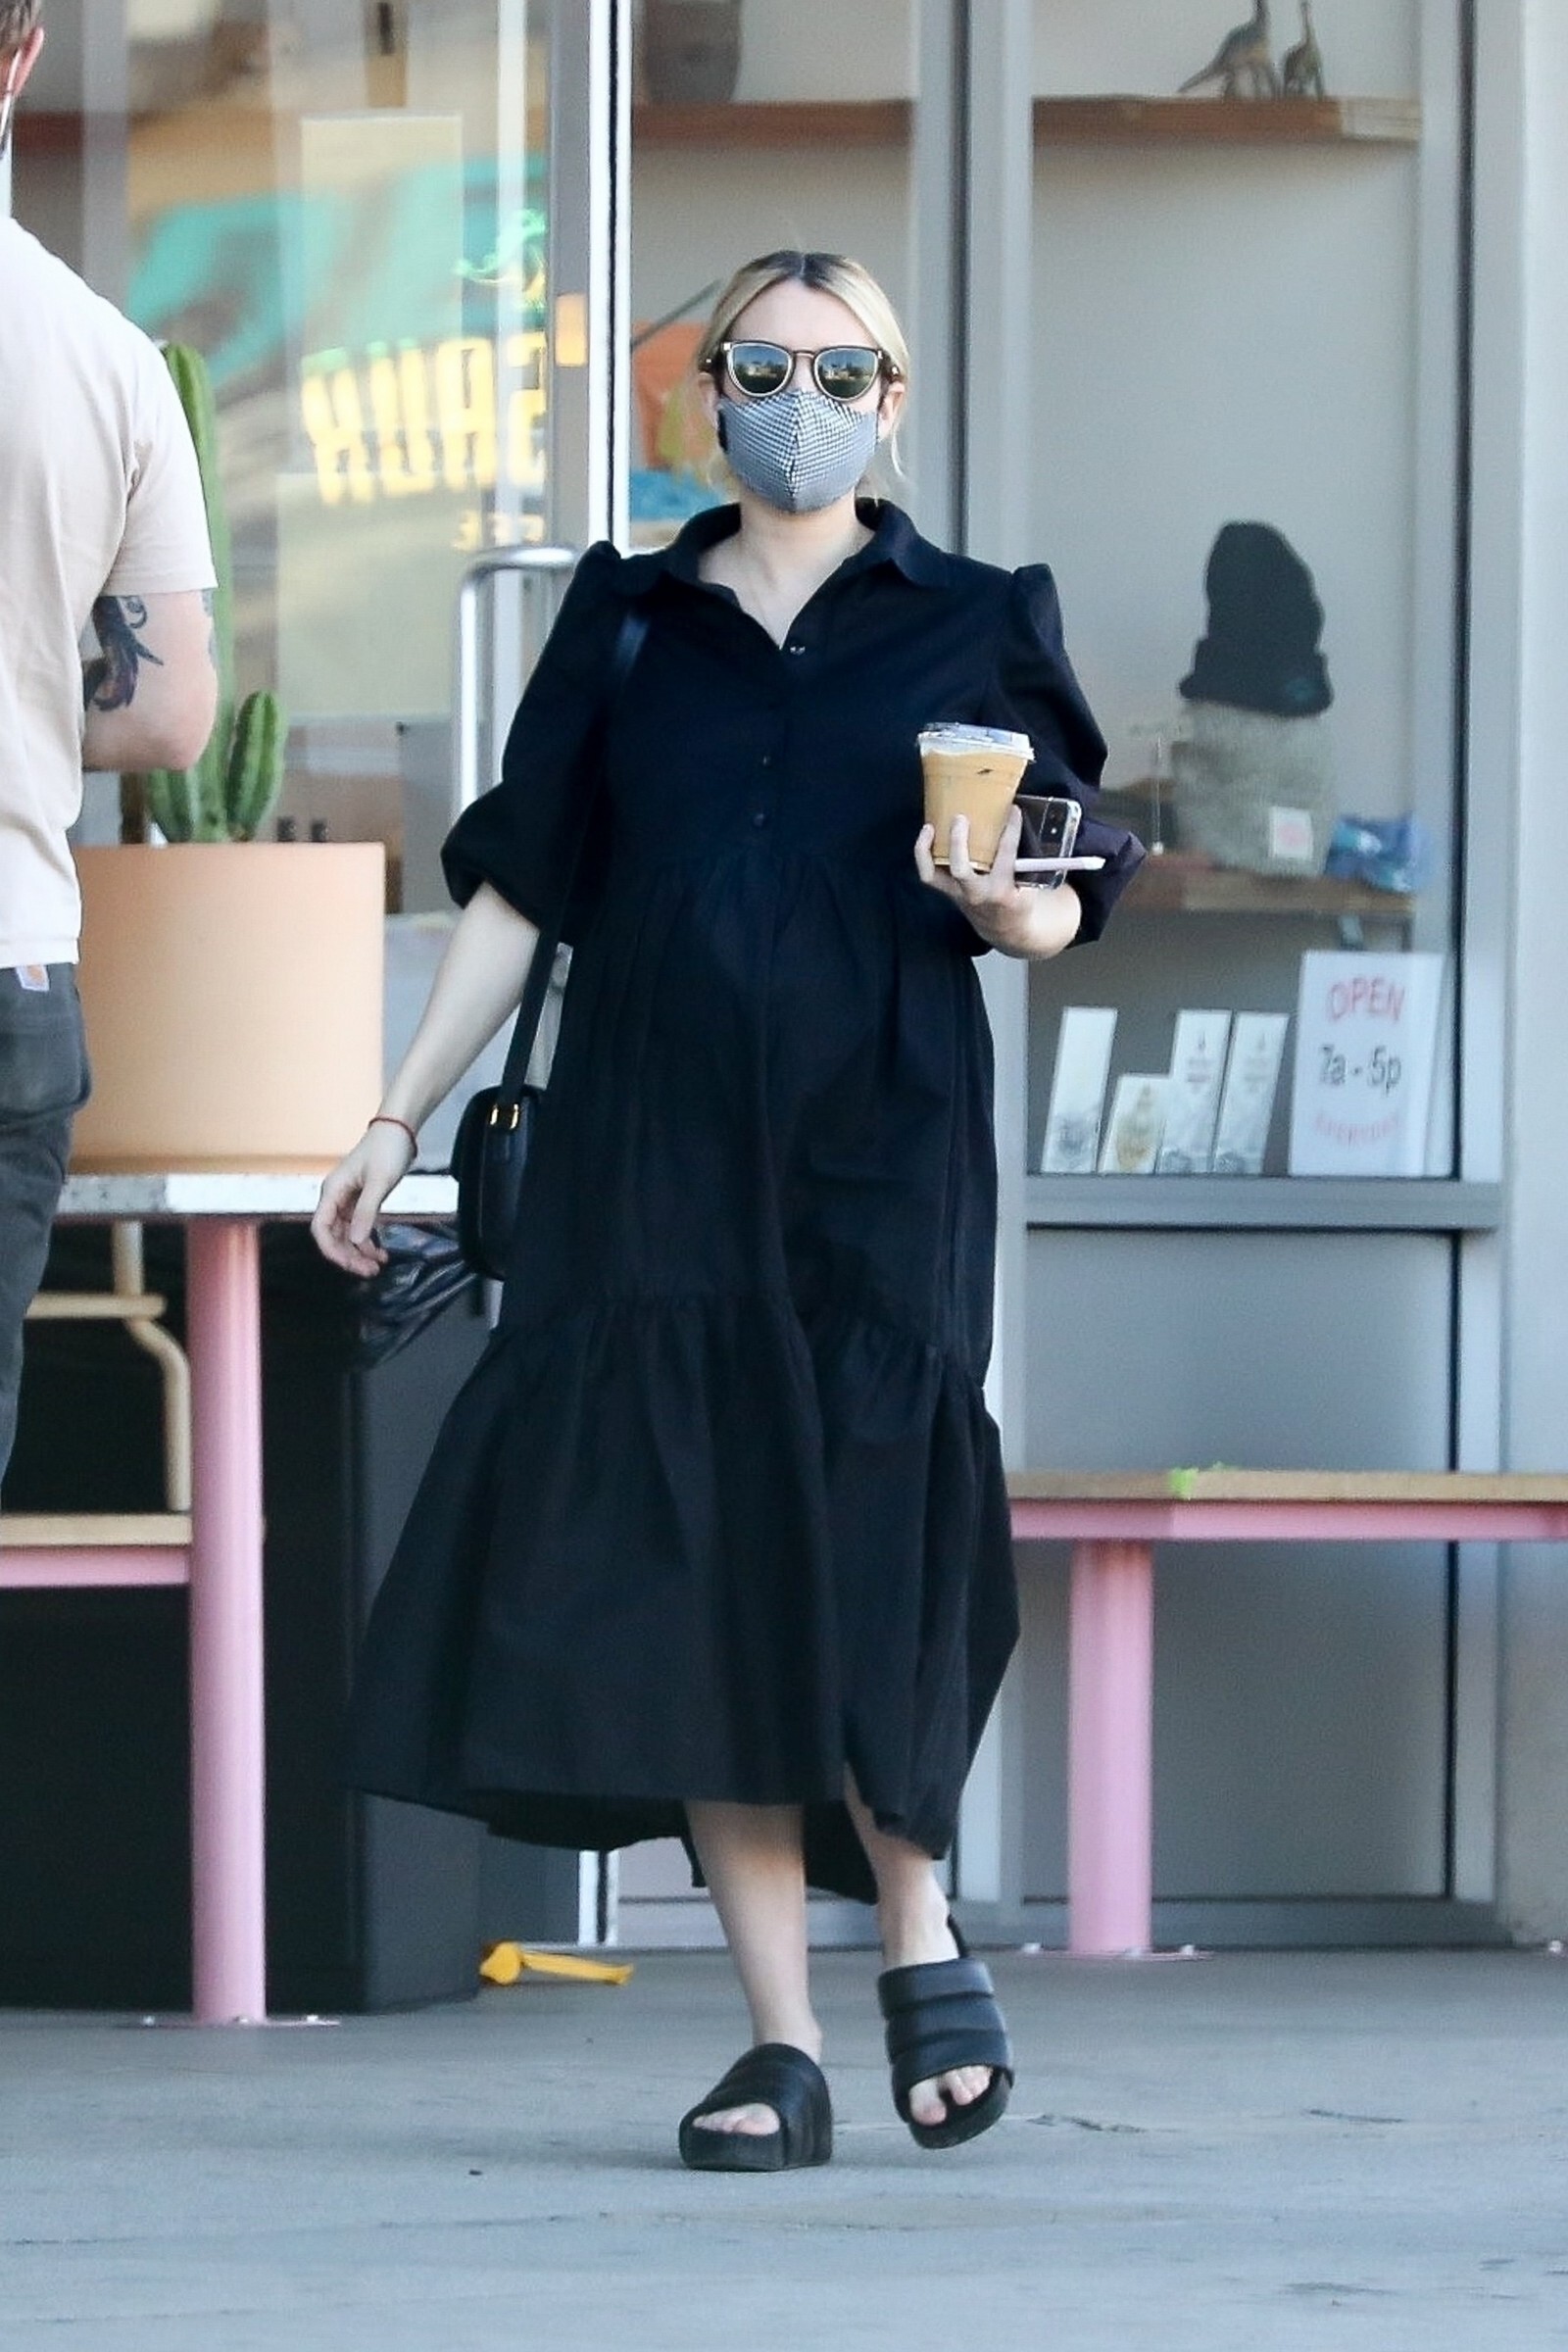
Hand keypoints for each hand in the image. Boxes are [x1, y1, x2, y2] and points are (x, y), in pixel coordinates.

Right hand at [310, 1122, 414, 1275]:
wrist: (399, 1130)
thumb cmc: (387, 1150)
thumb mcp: (379, 1182)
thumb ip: (367, 1211)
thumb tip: (355, 1240)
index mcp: (332, 1191)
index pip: (320, 1228)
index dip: (331, 1250)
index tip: (349, 1265)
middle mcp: (335, 1197)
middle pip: (333, 1235)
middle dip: (348, 1256)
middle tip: (369, 1271)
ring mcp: (347, 1200)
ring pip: (346, 1234)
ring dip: (358, 1252)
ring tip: (377, 1266)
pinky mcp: (360, 1201)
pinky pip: (358, 1227)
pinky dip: (367, 1241)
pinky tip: (380, 1253)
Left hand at [914, 808, 1082, 957]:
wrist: (1004, 927)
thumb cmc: (1018, 898)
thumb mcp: (1029, 883)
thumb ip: (1025, 857)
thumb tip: (1017, 817)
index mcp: (1003, 890)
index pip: (1006, 855)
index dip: (1010, 830)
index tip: (1013, 811)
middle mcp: (978, 893)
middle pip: (961, 869)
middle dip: (957, 843)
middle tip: (960, 818)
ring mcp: (959, 894)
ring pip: (935, 874)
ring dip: (928, 850)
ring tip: (930, 826)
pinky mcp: (948, 891)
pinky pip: (929, 874)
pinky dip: (923, 854)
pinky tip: (927, 834)